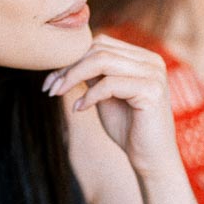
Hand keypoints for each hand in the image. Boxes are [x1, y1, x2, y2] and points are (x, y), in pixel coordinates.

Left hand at [42, 34, 177, 175]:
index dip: (72, 59)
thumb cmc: (128, 129)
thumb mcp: (105, 96)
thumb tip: (66, 59)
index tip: (51, 79)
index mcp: (142, 58)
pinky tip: (79, 109)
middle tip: (50, 87)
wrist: (151, 159)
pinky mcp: (152, 91)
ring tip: (57, 93)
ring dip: (73, 77)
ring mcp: (154, 74)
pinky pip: (110, 84)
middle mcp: (151, 61)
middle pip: (100, 49)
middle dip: (69, 67)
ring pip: (103, 61)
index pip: (101, 44)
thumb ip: (93, 75)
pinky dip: (89, 95)